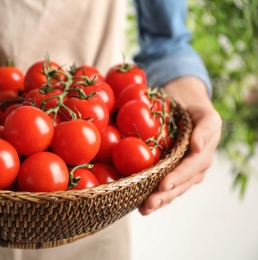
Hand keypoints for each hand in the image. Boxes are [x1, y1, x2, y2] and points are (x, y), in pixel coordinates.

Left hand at [139, 77, 221, 214]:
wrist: (186, 109)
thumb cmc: (196, 112)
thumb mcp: (206, 115)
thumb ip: (206, 128)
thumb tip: (198, 146)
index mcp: (202, 156)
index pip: (190, 169)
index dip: (177, 178)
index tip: (163, 185)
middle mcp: (194, 169)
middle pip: (179, 186)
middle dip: (164, 196)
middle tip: (149, 203)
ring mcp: (183, 174)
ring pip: (171, 191)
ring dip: (158, 201)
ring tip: (144, 209)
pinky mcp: (171, 174)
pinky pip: (164, 188)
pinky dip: (154, 196)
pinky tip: (140, 206)